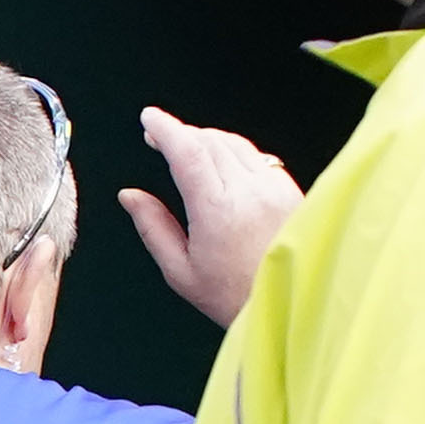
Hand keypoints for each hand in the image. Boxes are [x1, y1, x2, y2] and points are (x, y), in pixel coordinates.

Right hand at [120, 108, 305, 324]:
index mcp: (217, 211)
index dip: (165, 129)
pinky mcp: (290, 190)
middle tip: (159, 135)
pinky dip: (234, 151)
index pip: (188, 152)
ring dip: (207, 138)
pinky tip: (222, 163)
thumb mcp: (181, 272)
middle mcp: (249, 191)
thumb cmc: (237, 297)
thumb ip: (153, 228)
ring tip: (187, 147)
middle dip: (181, 133)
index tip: (149, 118)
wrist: (294, 305)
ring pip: (235, 143)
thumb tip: (130, 196)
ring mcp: (274, 187)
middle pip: (210, 141)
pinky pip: (257, 156)